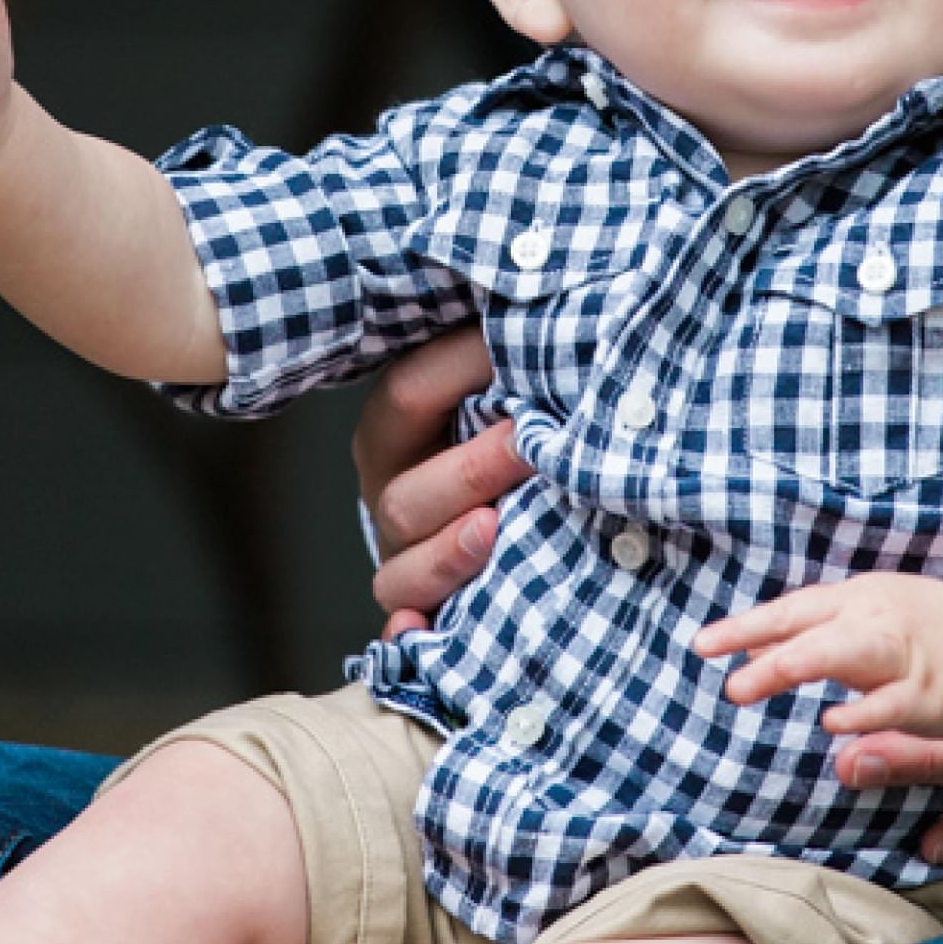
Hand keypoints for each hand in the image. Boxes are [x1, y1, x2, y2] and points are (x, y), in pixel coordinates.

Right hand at [351, 329, 529, 632]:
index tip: (524, 352)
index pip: (408, 393)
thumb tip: (552, 310)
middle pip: (408, 490)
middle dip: (472, 468)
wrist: (491, 495)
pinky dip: (410, 634)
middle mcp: (390, 493)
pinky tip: (423, 630)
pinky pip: (404, 631)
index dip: (459, 372)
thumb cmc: (502, 424)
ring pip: (401, 567)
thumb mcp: (493, 383)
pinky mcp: (424, 606)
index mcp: (395, 429)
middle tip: (530, 444)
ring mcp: (403, 555)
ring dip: (448, 551)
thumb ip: (508, 354)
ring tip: (494, 529)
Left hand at [696, 571, 942, 738]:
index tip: (702, 645)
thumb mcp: (852, 617)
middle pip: (814, 631)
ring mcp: (903, 655)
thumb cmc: (910, 625)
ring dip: (802, 665)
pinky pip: (894, 702)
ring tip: (757, 685)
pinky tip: (833, 723)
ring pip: (850, 653)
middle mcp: (873, 621)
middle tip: (730, 687)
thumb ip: (800, 634)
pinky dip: (864, 711)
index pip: (791, 612)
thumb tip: (742, 647)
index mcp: (851, 601)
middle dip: (772, 657)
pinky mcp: (930, 694)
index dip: (746, 627)